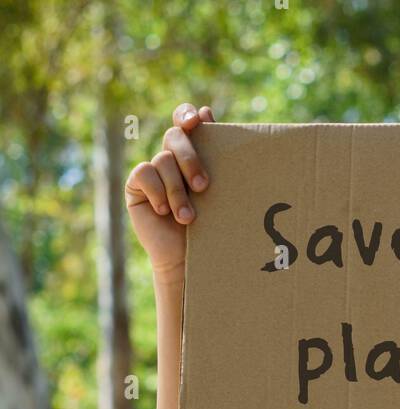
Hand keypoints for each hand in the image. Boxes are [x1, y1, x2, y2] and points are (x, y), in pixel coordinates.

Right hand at [125, 103, 214, 282]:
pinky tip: (164, 211)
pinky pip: (144, 173)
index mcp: (192, 154)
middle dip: (190, 158)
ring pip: (163, 160)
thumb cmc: (208, 228)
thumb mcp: (215, 192)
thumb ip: (213, 156)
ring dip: (177, 191)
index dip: (187, 115)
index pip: (185, 121)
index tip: (198, 121)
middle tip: (203, 186)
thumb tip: (206, 110)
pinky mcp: (136, 184)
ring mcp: (153, 170)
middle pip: (175, 137)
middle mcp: (171, 158)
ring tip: (188, 218)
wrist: (186, 259)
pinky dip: (157, 191)